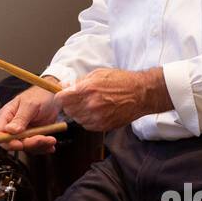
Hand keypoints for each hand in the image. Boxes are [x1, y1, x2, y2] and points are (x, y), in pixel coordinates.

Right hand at [0, 86, 62, 154]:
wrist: (54, 96)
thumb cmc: (40, 95)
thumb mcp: (30, 105)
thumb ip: (20, 118)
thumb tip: (9, 130)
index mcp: (7, 115)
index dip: (7, 142)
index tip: (20, 144)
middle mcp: (13, 125)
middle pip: (14, 143)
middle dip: (29, 144)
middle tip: (42, 138)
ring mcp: (23, 132)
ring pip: (26, 146)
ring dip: (39, 145)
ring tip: (50, 139)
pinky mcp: (33, 135)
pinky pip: (35, 146)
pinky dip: (44, 146)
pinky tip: (50, 143)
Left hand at [54, 67, 170, 131]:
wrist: (141, 94)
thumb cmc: (121, 81)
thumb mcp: (98, 74)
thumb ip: (79, 82)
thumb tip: (65, 86)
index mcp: (87, 89)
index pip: (61, 98)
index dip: (60, 97)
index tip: (62, 96)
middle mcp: (91, 104)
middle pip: (67, 110)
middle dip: (69, 105)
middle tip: (77, 99)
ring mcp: (97, 117)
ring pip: (76, 119)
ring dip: (79, 113)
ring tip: (89, 105)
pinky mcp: (103, 126)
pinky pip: (87, 125)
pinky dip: (88, 120)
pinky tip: (96, 112)